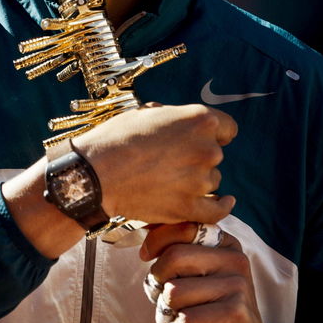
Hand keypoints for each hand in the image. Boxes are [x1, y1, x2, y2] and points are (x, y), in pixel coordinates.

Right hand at [74, 103, 237, 225]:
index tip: (203, 140)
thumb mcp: (146, 112)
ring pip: (212, 180)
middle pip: (216, 154)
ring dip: (197, 180)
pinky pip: (217, 210)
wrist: (94, 174)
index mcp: (200, 120)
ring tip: (167, 179)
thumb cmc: (116, 139)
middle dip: (198, 156)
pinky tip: (225, 201)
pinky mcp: (189, 207)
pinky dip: (221, 206)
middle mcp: (206, 149)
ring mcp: (200, 181)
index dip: (216, 133)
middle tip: (171, 160)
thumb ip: (174, 117)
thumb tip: (181, 122)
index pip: (228, 128)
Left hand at [140, 223, 285, 322]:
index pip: (183, 227)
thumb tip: (146, 244)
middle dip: (157, 283)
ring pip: (173, 292)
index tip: (146, 255)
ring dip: (165, 314)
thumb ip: (179, 256)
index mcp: (225, 244)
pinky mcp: (234, 313)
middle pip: (173, 257)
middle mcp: (234, 260)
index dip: (157, 241)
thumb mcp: (198, 278)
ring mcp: (237, 286)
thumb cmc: (211, 314)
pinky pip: (184, 319)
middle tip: (165, 301)